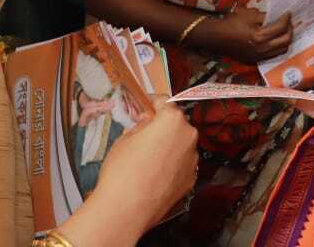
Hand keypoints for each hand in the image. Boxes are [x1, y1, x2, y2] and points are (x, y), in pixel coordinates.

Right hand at [61, 102, 198, 245]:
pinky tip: (154, 176)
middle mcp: (188, 137)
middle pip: (176, 125)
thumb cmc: (122, 172)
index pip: (164, 102)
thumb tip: (147, 122)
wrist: (126, 210)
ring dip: (169, 147)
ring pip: (180, 146)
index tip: (146, 105)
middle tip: (144, 134)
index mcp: (172, 121)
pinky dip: (171, 166)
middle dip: (162, 127)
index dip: (152, 103)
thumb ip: (141, 126)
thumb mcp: (124, 139)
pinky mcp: (191, 180)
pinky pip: (181, 165)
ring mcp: (192, 160)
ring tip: (148, 160)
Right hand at [196, 7, 292, 63]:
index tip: (288, 13)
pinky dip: (278, 47)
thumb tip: (277, 16)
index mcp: (259, 36)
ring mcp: (259, 56)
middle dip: (290, 30)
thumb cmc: (230, 23)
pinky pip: (274, 55)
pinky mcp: (255, 60)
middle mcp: (262, 49)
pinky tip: (276, 39)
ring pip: (282, 50)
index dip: (287, 18)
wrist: (216, 37)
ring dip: (286, 39)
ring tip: (284, 30)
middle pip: (286, 40)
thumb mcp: (248, 14)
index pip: (281, 27)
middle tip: (289, 22)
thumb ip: (265, 16)